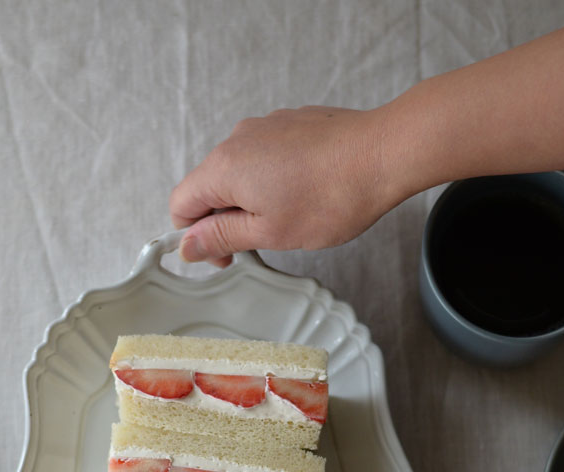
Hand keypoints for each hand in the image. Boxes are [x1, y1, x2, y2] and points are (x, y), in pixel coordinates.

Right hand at [169, 106, 395, 266]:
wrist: (382, 153)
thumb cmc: (331, 196)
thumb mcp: (268, 232)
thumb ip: (221, 237)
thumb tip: (187, 246)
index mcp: (224, 167)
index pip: (181, 203)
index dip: (193, 236)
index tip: (223, 255)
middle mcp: (238, 139)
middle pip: (209, 186)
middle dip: (225, 219)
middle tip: (260, 243)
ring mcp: (265, 126)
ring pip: (239, 172)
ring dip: (251, 200)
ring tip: (289, 217)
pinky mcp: (290, 122)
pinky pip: (265, 156)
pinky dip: (273, 179)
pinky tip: (304, 193)